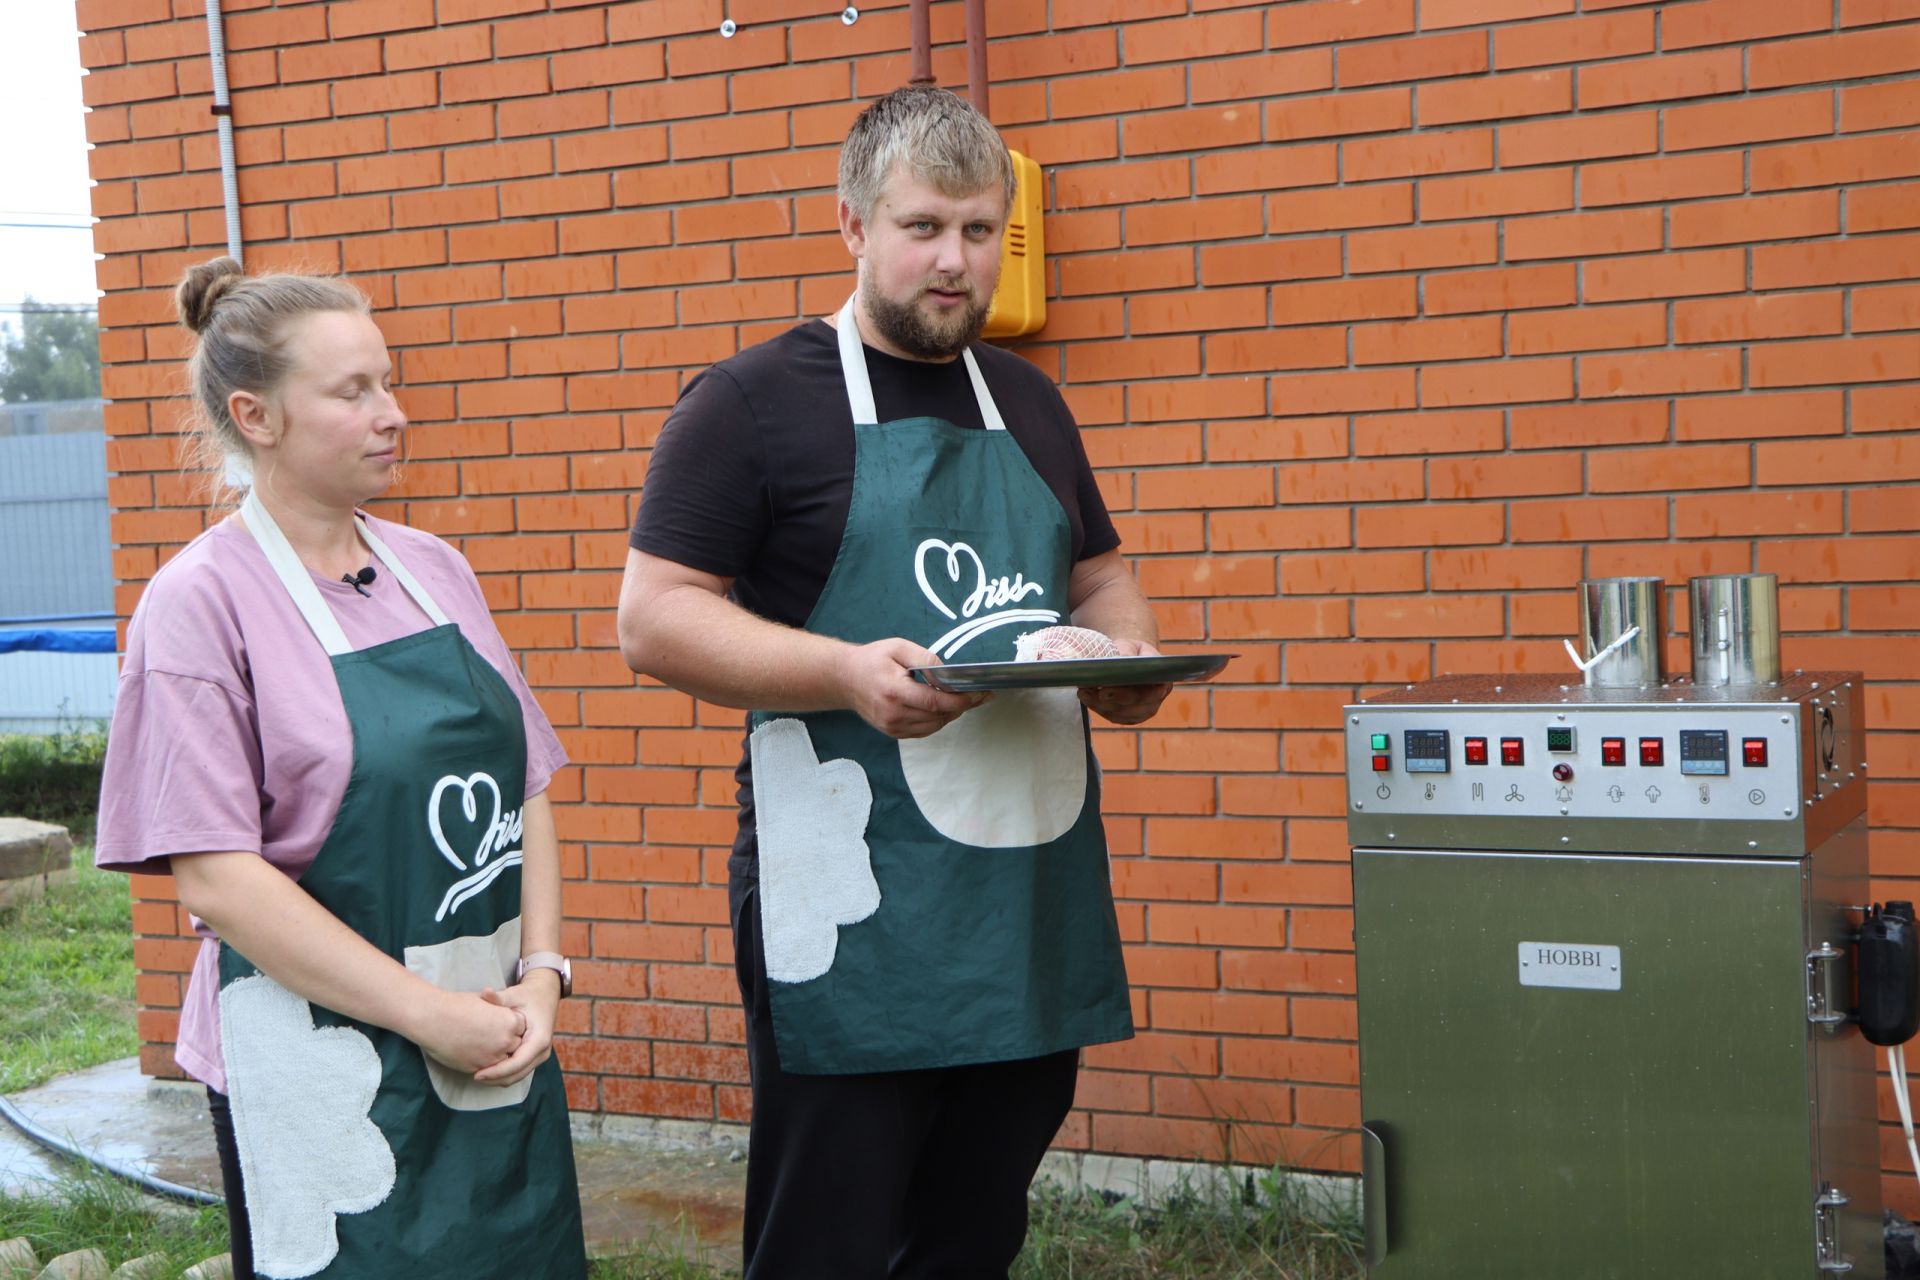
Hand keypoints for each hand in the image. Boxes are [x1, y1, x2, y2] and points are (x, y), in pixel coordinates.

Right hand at [411, 988, 523, 1074]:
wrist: (434, 1019)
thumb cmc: (458, 1006)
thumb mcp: (485, 1002)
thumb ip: (499, 1011)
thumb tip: (503, 1015)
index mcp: (510, 1022)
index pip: (521, 1027)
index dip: (512, 1025)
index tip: (503, 1023)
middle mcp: (506, 1041)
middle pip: (516, 1046)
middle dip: (508, 1043)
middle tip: (495, 1037)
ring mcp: (492, 1057)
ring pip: (504, 1061)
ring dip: (498, 1057)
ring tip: (486, 1047)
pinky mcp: (478, 1068)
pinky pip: (489, 1070)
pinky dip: (486, 1066)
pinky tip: (477, 1055)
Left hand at [471, 976, 558, 1085]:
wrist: (545, 995)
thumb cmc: (528, 995)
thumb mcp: (515, 995)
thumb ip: (499, 997)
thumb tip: (484, 992)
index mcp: (539, 1038)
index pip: (517, 1063)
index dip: (496, 1072)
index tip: (476, 1074)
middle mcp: (543, 1051)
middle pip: (517, 1074)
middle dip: (496, 1079)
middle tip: (473, 1076)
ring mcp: (540, 1055)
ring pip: (518, 1076)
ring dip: (499, 1078)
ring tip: (478, 1075)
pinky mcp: (535, 1057)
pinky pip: (519, 1071)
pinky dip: (504, 1073)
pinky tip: (488, 1069)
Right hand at [839, 637, 987, 738]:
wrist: (844, 679)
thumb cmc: (871, 660)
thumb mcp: (898, 648)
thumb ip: (925, 658)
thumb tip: (947, 672)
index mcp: (894, 692)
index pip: (934, 701)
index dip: (960, 700)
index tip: (978, 694)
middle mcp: (893, 714)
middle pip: (938, 716)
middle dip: (962, 706)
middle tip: (979, 695)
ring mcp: (892, 726)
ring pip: (934, 726)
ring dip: (951, 714)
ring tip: (964, 700)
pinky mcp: (893, 732)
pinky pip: (924, 731)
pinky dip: (938, 720)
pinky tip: (944, 708)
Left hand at [1080, 637, 1174, 725]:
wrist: (1129, 660)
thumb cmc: (1132, 652)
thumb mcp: (1132, 646)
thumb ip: (1128, 652)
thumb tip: (1119, 661)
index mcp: (1163, 682)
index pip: (1150, 692)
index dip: (1129, 692)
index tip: (1108, 688)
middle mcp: (1155, 701)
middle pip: (1134, 706)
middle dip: (1112, 699)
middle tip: (1095, 691)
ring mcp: (1141, 712)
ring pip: (1120, 713)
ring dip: (1100, 704)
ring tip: (1084, 691)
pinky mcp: (1126, 717)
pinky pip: (1112, 716)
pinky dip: (1096, 707)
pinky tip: (1085, 696)